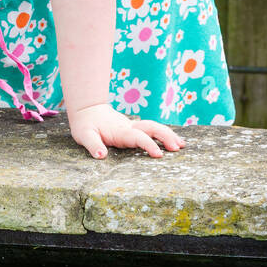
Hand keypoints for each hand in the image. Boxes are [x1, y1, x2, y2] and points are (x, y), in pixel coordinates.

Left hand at [68, 103, 184, 158]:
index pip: (138, 137)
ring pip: (155, 127)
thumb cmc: (85, 125)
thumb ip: (93, 145)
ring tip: (182, 145)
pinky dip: (164, 134)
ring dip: (168, 134)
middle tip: (178, 148)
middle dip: (166, 137)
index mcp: (120, 131)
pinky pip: (152, 129)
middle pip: (152, 128)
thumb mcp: (84, 135)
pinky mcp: (134, 129)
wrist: (87, 110)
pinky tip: (174, 140)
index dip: (149, 145)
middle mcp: (130, 127)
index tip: (159, 154)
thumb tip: (101, 156)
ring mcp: (133, 127)